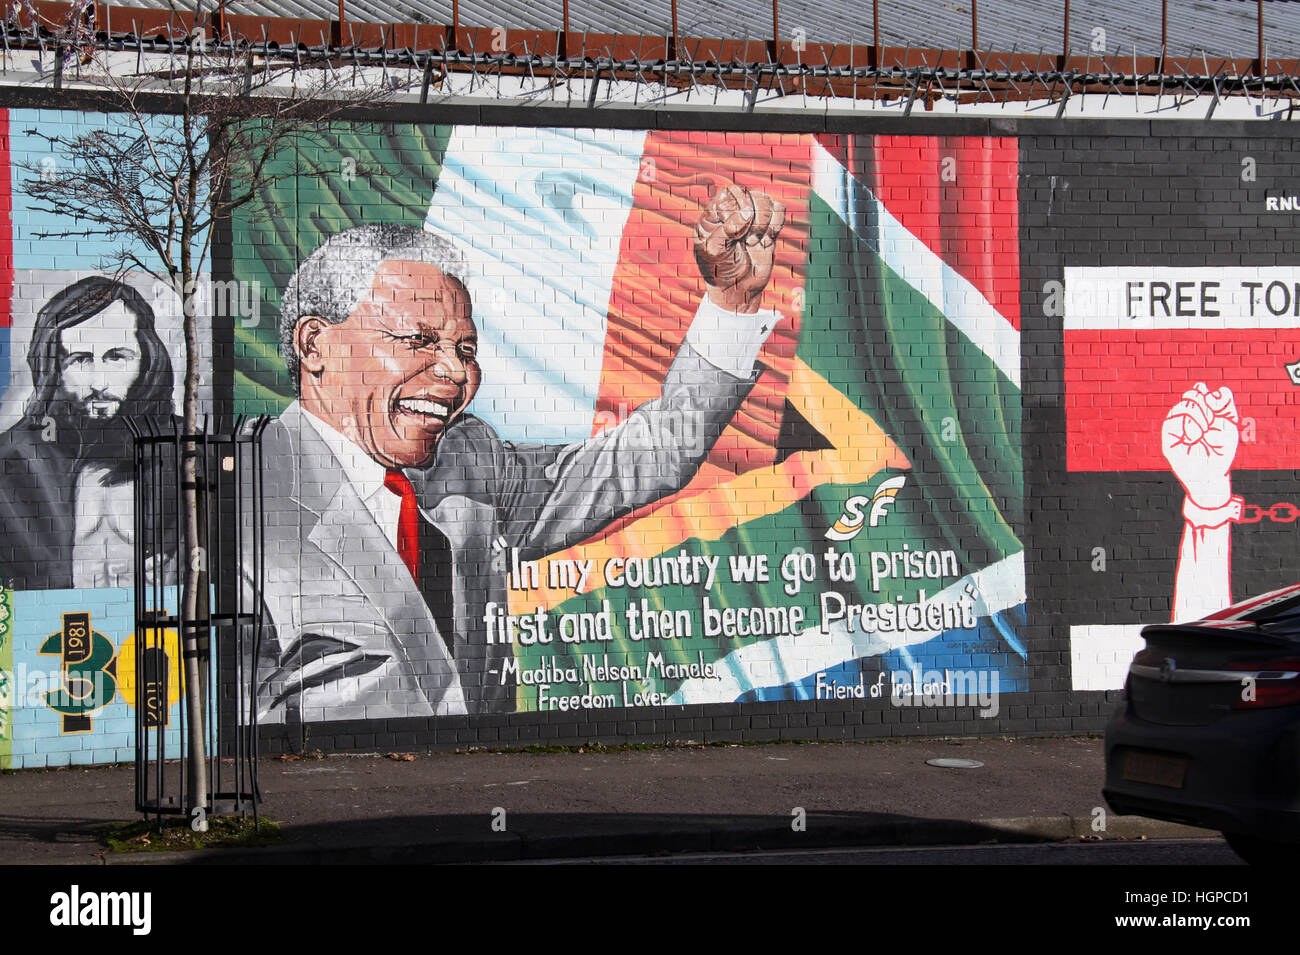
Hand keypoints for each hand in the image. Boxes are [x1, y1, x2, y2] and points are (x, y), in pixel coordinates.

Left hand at [693, 185, 784, 312]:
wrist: (738, 289)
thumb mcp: (714, 252)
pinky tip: (767, 241)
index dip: (738, 209)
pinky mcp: (767, 226)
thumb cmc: (719, 270)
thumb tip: (746, 211)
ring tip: (755, 243)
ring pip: (766, 200)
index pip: (730, 193)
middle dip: (754, 219)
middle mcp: (733, 210)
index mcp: (714, 212)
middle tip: (747, 240)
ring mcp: (751, 217)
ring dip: (765, 224)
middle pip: (751, 195)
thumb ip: (727, 230)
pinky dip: (777, 224)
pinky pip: (779, 209)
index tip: (735, 233)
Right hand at [1161, 382, 1239, 506]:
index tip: (1217, 403)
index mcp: (1204, 413)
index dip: (1206, 392)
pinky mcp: (1169, 437)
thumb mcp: (1230, 426)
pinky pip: (1172, 420)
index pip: (1200, 392)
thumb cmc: (1222, 452)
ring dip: (1196, 414)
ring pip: (1182, 406)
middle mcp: (1189, 418)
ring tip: (1205, 429)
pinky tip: (1195, 435)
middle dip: (1202, 401)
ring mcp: (1178, 426)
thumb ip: (1226, 405)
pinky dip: (1186, 423)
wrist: (1213, 474)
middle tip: (1211, 416)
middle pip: (1191, 395)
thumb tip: (1217, 391)